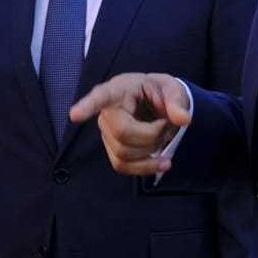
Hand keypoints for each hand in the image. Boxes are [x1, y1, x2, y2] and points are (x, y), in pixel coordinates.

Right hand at [69, 73, 189, 176]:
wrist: (157, 105)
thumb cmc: (160, 93)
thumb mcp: (173, 89)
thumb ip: (177, 101)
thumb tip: (183, 119)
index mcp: (120, 89)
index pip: (101, 96)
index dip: (87, 106)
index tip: (74, 115)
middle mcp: (107, 111)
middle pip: (122, 132)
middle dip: (151, 135)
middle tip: (166, 125)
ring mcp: (106, 132)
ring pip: (124, 153)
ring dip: (151, 150)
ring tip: (163, 135)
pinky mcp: (112, 149)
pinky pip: (123, 167)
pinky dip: (146, 168)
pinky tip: (163, 163)